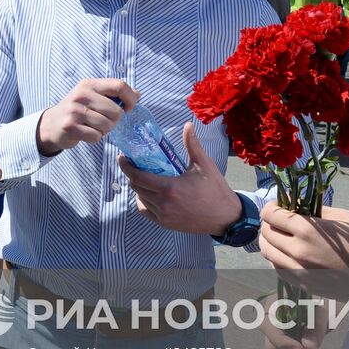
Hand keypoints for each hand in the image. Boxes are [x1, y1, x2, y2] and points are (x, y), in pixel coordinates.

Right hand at [35, 78, 137, 155]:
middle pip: (116, 111)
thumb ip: (113, 94)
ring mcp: (74, 111)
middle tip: (103, 121)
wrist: (51, 124)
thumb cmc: (77, 110)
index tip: (129, 109)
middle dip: (114, 121)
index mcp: (89, 84)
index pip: (119, 86)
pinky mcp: (70, 127)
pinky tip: (86, 133)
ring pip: (107, 125)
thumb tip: (138, 95)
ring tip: (93, 127)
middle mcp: (81, 95)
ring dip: (104, 131)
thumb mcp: (92, 96)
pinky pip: (96, 136)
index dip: (130, 99)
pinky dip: (94, 138)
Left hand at [122, 122, 241, 235]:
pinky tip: (148, 194)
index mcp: (170, 188)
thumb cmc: (215, 189)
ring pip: (140, 199)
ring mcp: (163, 216)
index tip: (122, 158)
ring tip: (143, 177)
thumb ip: (192, 144)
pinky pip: (145, 212)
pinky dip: (143, 201)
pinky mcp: (166, 224)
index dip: (126, 166)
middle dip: (132, 174)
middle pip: (136, 187)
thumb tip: (188, 125)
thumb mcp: (204, 165)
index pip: (138, 177)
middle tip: (134, 164)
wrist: (226, 217)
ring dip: (138, 187)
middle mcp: (163, 204)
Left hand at [259, 203, 348, 303]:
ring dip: (271, 242)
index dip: (272, 207)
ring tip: (283, 236)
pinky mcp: (305, 287)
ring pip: (269, 255)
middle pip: (265, 235)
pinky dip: (278, 259)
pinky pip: (280, 271)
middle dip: (269, 223)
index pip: (271, 215)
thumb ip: (313, 211)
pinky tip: (290, 254)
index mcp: (307, 230)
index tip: (279, 205)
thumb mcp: (342, 217)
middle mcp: (298, 252)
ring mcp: (300, 273)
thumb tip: (294, 206)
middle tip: (281, 219)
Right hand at [260, 294, 331, 348]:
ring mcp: (270, 336)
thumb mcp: (321, 310)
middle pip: (271, 345)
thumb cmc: (319, 303)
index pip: (268, 328)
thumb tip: (309, 346)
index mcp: (273, 305)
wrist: (322, 307)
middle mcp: (267, 321)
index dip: (285, 343)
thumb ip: (316, 326)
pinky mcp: (276, 348)